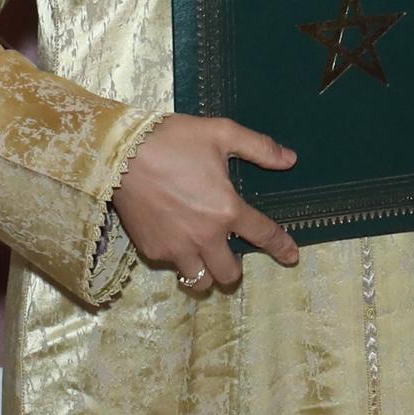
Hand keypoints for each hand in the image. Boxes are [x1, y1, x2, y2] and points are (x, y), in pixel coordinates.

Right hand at [115, 117, 299, 294]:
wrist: (121, 153)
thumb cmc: (174, 140)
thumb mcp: (222, 133)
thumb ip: (259, 148)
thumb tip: (290, 159)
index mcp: (227, 210)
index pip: (263, 236)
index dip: (281, 247)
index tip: (291, 257)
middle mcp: (205, 236)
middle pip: (229, 275)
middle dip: (234, 268)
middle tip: (229, 251)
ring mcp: (176, 248)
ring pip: (201, 281)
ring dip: (207, 272)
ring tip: (203, 254)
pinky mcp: (152, 250)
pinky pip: (173, 266)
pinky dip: (178, 258)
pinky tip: (175, 238)